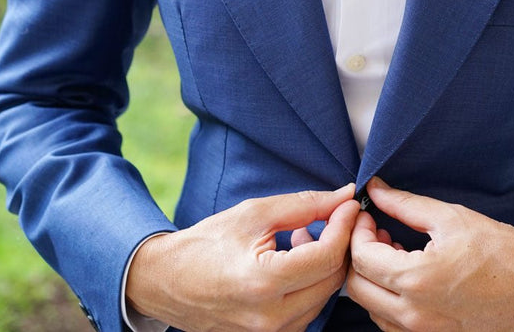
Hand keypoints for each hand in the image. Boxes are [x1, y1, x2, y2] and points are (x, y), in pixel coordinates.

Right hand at [127, 184, 359, 331]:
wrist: (164, 281)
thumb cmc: (205, 244)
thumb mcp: (253, 214)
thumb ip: (303, 205)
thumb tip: (343, 196)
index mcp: (263, 282)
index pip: (327, 256)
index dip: (345, 225)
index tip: (349, 204)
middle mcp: (269, 317)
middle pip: (333, 279)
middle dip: (340, 244)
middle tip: (332, 217)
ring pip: (324, 297)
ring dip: (325, 264)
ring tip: (304, 236)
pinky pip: (308, 310)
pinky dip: (311, 284)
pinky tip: (295, 261)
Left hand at [347, 177, 513, 330]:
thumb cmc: (502, 253)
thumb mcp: (452, 218)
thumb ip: (405, 204)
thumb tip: (375, 190)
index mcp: (416, 279)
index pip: (361, 257)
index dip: (358, 230)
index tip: (368, 215)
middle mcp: (413, 314)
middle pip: (357, 287)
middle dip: (359, 255)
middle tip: (378, 232)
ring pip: (371, 308)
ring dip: (373, 278)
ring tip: (395, 253)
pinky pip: (391, 324)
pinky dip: (388, 299)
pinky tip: (408, 277)